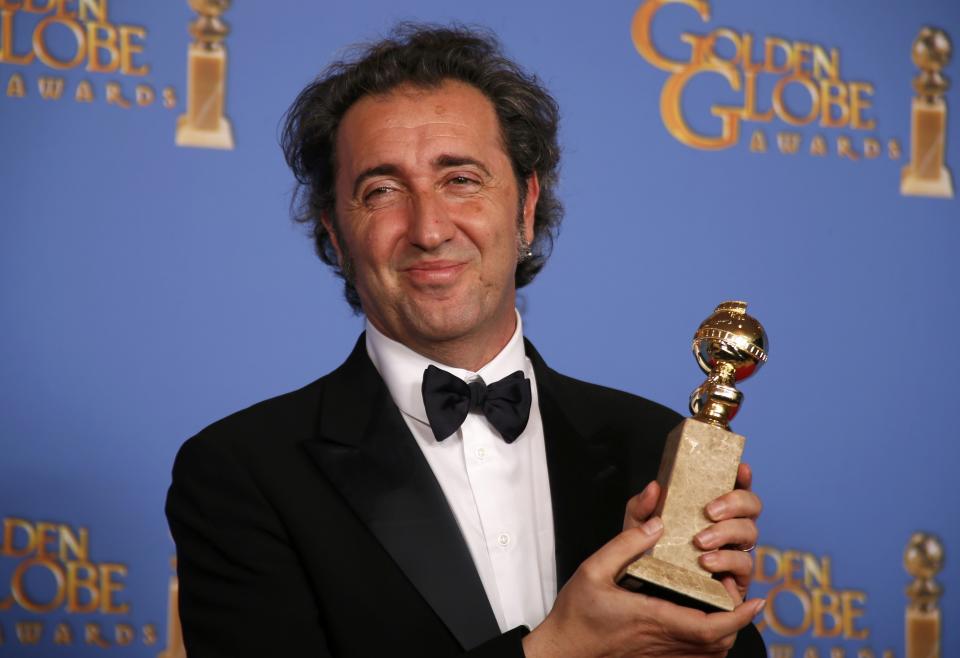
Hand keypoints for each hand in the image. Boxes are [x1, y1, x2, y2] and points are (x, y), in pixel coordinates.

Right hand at [522, 518, 765, 657]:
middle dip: (736, 620)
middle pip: (719, 641)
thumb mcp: (593, 568)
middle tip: (733, 592)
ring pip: (710, 652)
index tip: (754, 600)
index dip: (739, 616)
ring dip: (724, 630)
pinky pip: (695, 657)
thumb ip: (626, 544)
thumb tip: (657, 524)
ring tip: (721, 604)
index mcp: (653, 617)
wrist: (562, 650)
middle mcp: (663, 640)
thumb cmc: (576, 612)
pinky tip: (700, 621)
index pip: (710, 626)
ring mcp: (661, 654)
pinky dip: (708, 642)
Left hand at [621, 464, 762, 603]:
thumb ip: (643, 506)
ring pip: (750, 533)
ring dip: (727, 532)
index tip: (741, 468)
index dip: (743, 476)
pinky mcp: (737, 578)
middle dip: (736, 503)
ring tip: (700, 541)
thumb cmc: (648, 552)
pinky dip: (726, 560)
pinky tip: (706, 562)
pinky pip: (744, 565)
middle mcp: (729, 527)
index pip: (735, 486)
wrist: (648, 591)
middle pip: (752, 506)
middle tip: (710, 511)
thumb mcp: (639, 526)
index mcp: (712, 509)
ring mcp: (736, 551)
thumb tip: (655, 486)